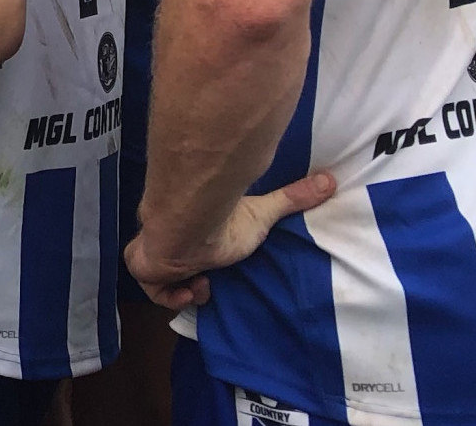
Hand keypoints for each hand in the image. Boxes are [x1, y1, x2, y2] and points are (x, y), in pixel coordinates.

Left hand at [125, 171, 334, 309]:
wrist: (192, 221)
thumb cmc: (225, 218)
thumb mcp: (264, 213)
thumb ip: (292, 198)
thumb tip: (330, 180)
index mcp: (192, 233)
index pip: (187, 250)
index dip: (200, 267)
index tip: (215, 273)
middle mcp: (169, 240)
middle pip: (170, 266)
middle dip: (192, 281)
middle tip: (207, 282)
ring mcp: (154, 252)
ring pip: (158, 279)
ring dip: (182, 291)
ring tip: (200, 284)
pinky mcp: (145, 265)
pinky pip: (151, 287)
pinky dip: (169, 295)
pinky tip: (188, 288)